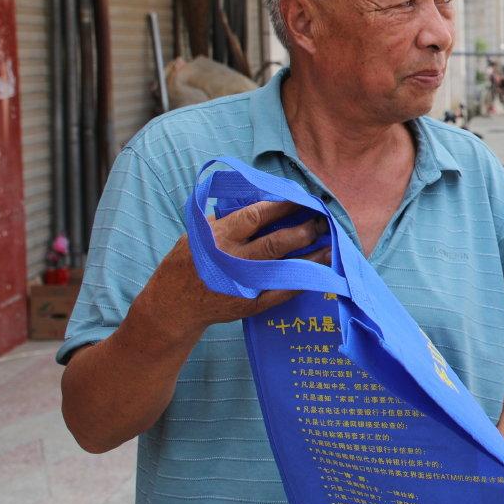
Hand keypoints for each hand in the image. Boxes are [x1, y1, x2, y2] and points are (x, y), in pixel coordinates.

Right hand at [134, 200, 328, 345]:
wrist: (172, 306)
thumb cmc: (187, 262)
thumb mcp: (199, 233)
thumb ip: (227, 218)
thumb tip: (260, 200)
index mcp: (220, 237)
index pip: (257, 216)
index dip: (283, 206)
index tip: (303, 197)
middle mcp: (234, 259)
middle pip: (276, 242)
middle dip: (303, 229)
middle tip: (323, 220)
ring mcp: (244, 284)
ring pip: (285, 267)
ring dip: (311, 256)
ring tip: (331, 244)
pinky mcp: (251, 304)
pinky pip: (283, 292)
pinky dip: (302, 282)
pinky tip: (319, 273)